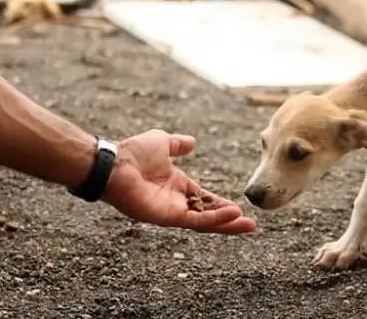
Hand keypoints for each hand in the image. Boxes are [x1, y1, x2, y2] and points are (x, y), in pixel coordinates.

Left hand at [102, 129, 256, 233]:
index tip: (240, 208)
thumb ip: (177, 145)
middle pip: (208, 215)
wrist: (115, 163)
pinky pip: (195, 220)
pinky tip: (232, 215)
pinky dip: (214, 218)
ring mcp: (171, 211)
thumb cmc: (133, 152)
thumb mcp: (162, 142)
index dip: (221, 204)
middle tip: (251, 225)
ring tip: (248, 224)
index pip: (204, 199)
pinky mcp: (167, 217)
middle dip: (229, 221)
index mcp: (176, 186)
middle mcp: (175, 202)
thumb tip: (192, 142)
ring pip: (204, 222)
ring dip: (226, 223)